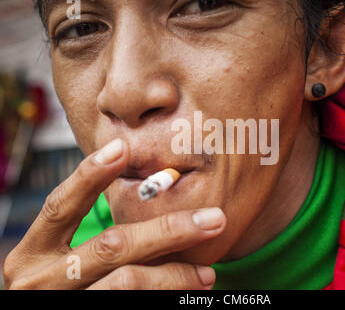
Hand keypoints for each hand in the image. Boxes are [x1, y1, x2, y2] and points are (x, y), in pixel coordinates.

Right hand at [3, 139, 225, 289]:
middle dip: (169, 229)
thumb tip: (148, 200)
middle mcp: (40, 281)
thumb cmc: (59, 288)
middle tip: (214, 219)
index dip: (88, 176)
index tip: (123, 148)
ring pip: (128, 281)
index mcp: (32, 254)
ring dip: (175, 274)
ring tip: (207, 273)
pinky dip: (166, 295)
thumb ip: (89, 239)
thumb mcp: (57, 262)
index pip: (59, 207)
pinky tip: (187, 292)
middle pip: (111, 245)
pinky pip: (133, 305)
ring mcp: (64, 305)